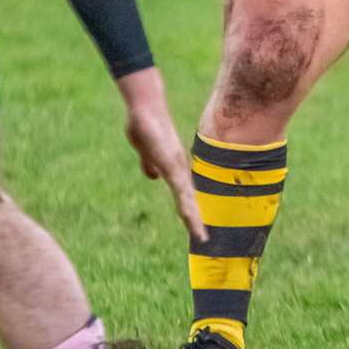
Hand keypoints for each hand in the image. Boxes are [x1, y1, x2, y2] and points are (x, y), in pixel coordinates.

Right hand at [116, 67, 206, 243]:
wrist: (146, 107)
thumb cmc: (145, 125)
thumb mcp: (145, 150)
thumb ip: (150, 163)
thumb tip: (154, 177)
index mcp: (173, 169)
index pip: (185, 195)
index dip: (190, 211)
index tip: (196, 229)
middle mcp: (179, 170)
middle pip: (190, 201)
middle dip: (195, 221)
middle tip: (203, 241)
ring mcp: (176, 168)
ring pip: (187, 200)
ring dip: (193, 219)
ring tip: (200, 237)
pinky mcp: (170, 166)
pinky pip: (180, 190)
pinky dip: (187, 207)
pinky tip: (191, 219)